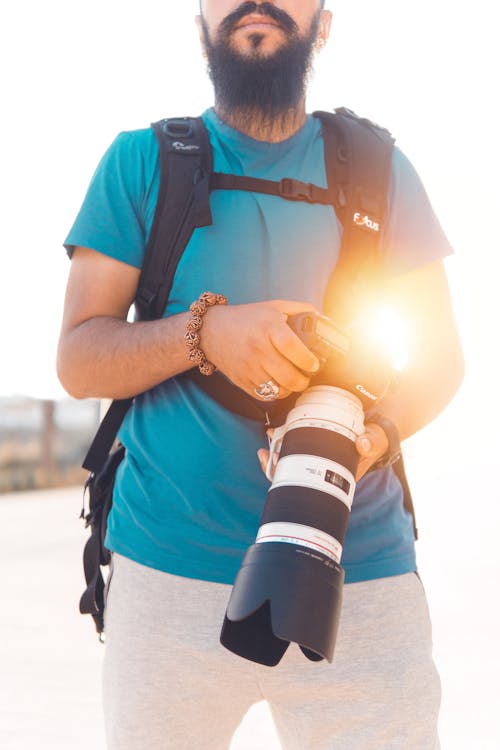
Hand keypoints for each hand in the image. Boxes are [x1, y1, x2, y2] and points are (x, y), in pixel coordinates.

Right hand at [201, 300, 320, 399]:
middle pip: (289, 376)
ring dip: (290, 389)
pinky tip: (278, 384)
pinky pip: (264, 395)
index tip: (314, 364)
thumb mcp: (273, 306)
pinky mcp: (241, 380)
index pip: (293, 349)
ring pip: (278, 390)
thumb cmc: (245, 318)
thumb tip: (323, 318)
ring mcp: (249, 367)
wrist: (211, 330)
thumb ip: (299, 309)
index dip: (308, 361)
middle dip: (303, 381)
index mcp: (269, 328)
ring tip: (292, 380)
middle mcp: (258, 349)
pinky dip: (275, 393)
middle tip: (306, 376)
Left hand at [257, 424, 388, 481]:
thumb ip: (372, 441)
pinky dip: (284, 441)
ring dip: (277, 450)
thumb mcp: (376, 440)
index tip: (270, 461)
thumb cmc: (375, 440)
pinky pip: (295, 449)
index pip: (303, 484)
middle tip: (265, 451)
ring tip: (270, 435)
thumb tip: (362, 443)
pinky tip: (276, 432)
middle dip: (273, 465)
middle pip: (291, 476)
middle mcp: (322, 471)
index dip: (283, 477)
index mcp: (333, 477)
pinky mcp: (316, 448)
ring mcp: (318, 460)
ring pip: (290, 462)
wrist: (376, 432)